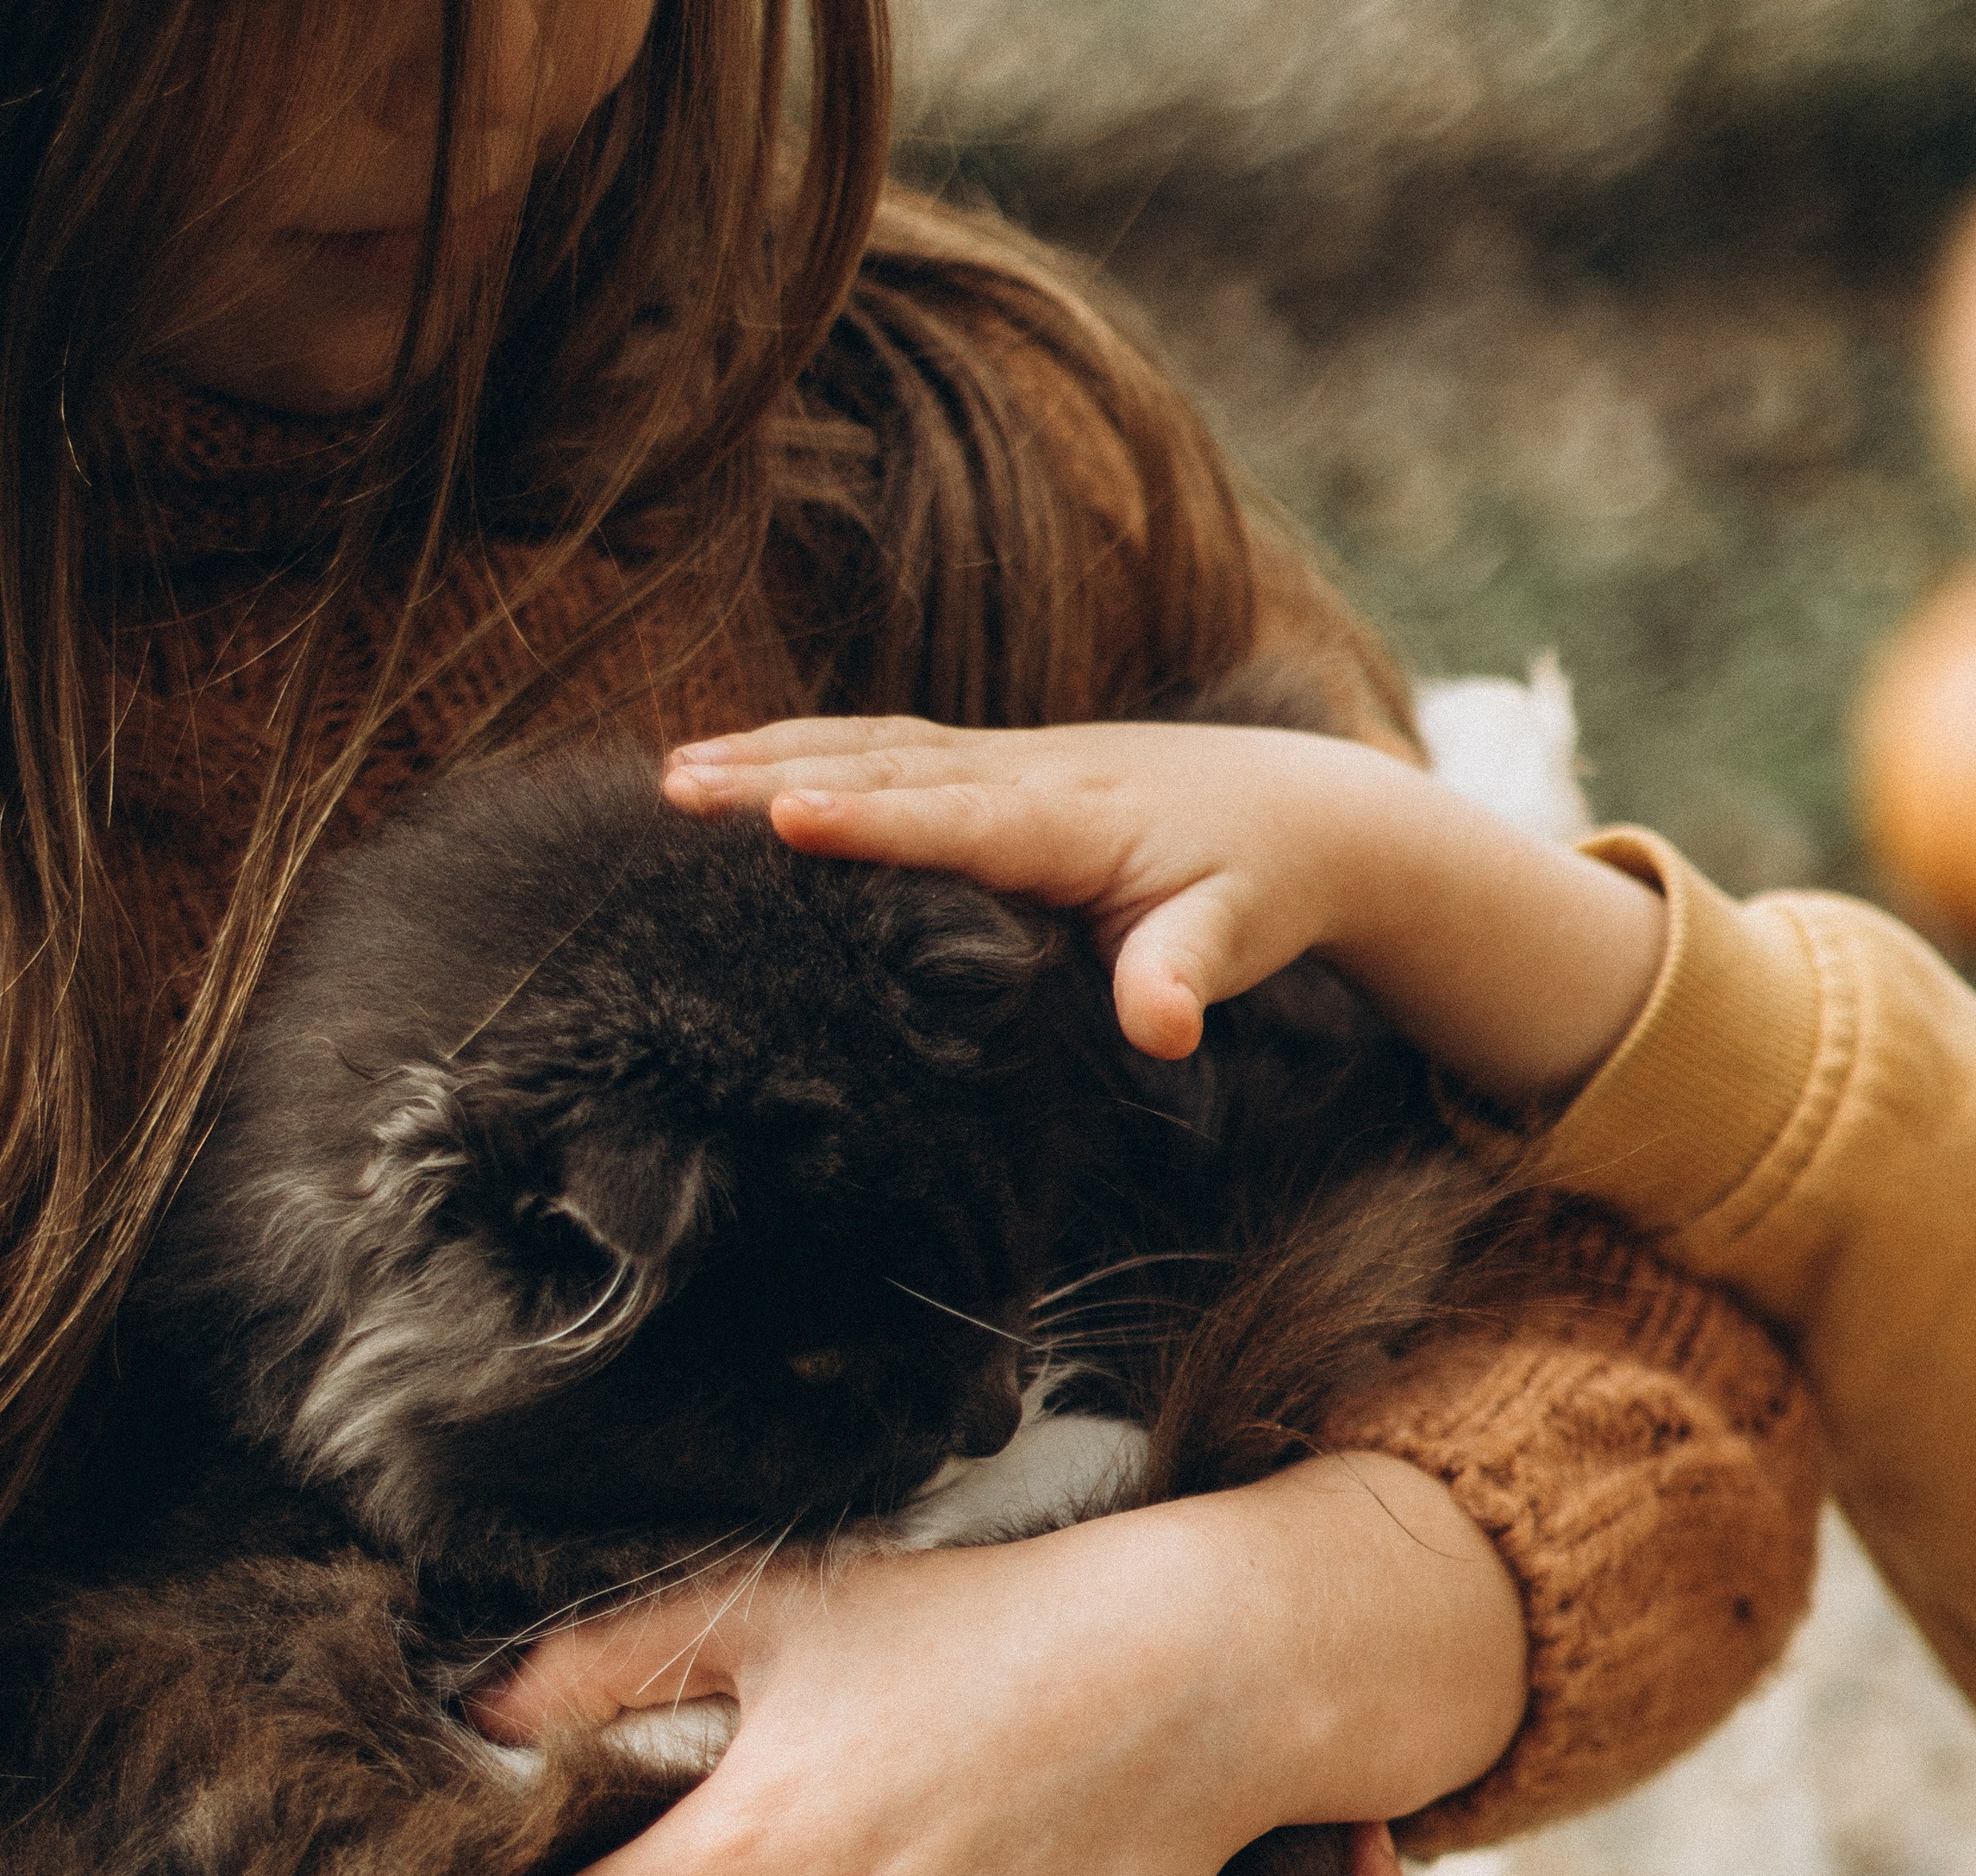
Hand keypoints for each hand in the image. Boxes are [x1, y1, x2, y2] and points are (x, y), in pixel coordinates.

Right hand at [665, 713, 1665, 1106]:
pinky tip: (740, 765)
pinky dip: (808, 749)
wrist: (1306, 806)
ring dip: (771, 753)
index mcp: (1075, 820)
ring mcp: (1008, 758)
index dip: (867, 823)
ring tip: (669, 776)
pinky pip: (888, 749)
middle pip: (885, 768)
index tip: (779, 820)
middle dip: (776, 775)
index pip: (953, 820)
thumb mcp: (1242, 936)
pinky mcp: (998, 763)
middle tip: (671, 793)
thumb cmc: (1266, 886)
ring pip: (873, 746)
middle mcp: (1028, 772)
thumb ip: (1188, 976)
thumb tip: (1163, 1030)